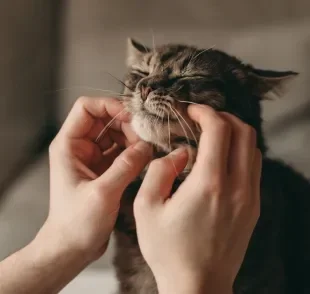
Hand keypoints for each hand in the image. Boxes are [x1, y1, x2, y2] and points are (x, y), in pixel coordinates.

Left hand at [38, 96, 152, 261]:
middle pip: (106, 119)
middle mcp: (80, 147)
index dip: (110, 106)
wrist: (72, 247)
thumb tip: (147, 145)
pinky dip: (135, 152)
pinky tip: (147, 158)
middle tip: (147, 137)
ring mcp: (94, 158)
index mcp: (69, 145)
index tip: (133, 117)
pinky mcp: (105, 169)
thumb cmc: (77, 223)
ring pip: (117, 135)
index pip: (87, 107)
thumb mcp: (102, 193)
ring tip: (150, 149)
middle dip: (128, 125)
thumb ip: (126, 166)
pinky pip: (123, 151)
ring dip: (134, 138)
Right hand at [134, 105, 261, 293]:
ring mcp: (250, 198)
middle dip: (223, 117)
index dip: (205, 112)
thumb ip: (158, 171)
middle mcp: (237, 187)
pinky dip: (240, 153)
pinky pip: (254, 167)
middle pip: (244, 132)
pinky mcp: (253, 208)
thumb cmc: (168, 250)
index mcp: (209, 184)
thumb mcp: (146, 208)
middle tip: (203, 119)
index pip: (219, 129)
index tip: (191, 110)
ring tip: (212, 136)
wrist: (197, 285)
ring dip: (234, 134)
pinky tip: (221, 159)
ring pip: (253, 148)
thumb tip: (178, 153)